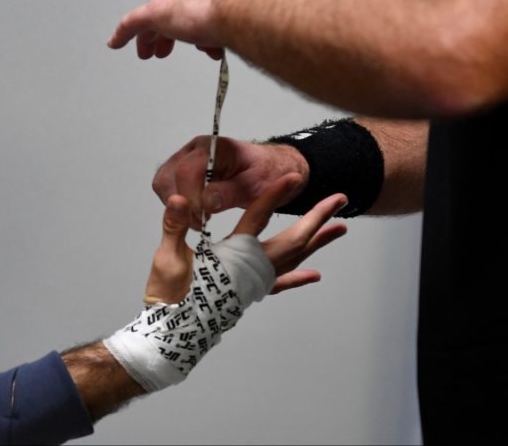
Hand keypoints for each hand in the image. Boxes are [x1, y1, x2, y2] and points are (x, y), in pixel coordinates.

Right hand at [107, 0, 231, 59]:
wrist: (240, 11)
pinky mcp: (235, 18)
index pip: (153, 15)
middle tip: (162, 53)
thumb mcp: (155, 14)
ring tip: (201, 51)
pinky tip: (216, 51)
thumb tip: (114, 39)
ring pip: (201, 25)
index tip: (144, 52)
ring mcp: (217, 6)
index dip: (145, 35)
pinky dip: (215, 43)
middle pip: (175, 20)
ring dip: (195, 41)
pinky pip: (221, 31)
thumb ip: (131, 25)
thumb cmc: (202, 8)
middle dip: (167, 38)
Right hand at [145, 173, 346, 302]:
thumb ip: (173, 225)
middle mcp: (251, 267)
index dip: (275, 195)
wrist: (172, 329)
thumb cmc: (169, 294)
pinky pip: (281, 283)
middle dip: (317, 217)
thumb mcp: (167, 257)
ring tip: (339, 229)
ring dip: (317, 242)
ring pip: (293, 259)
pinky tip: (316, 274)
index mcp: (232, 253)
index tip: (294, 178)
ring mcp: (254, 281)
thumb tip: (178, 198)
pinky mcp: (249, 292)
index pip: (258, 217)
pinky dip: (299, 278)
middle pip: (293, 239)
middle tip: (340, 199)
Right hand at [152, 136, 308, 229]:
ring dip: (176, 206)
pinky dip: (175, 204)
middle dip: (182, 205)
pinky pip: (165, 188)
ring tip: (199, 219)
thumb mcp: (257, 186)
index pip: (188, 171)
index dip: (191, 198)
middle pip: (169, 176)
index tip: (203, 218)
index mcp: (214, 147)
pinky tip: (194, 212)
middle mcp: (194, 150)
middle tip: (201, 222)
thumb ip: (231, 192)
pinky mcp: (180, 171)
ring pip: (163, 183)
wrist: (269, 169)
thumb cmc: (266, 174)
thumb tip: (206, 201)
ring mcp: (184, 159)